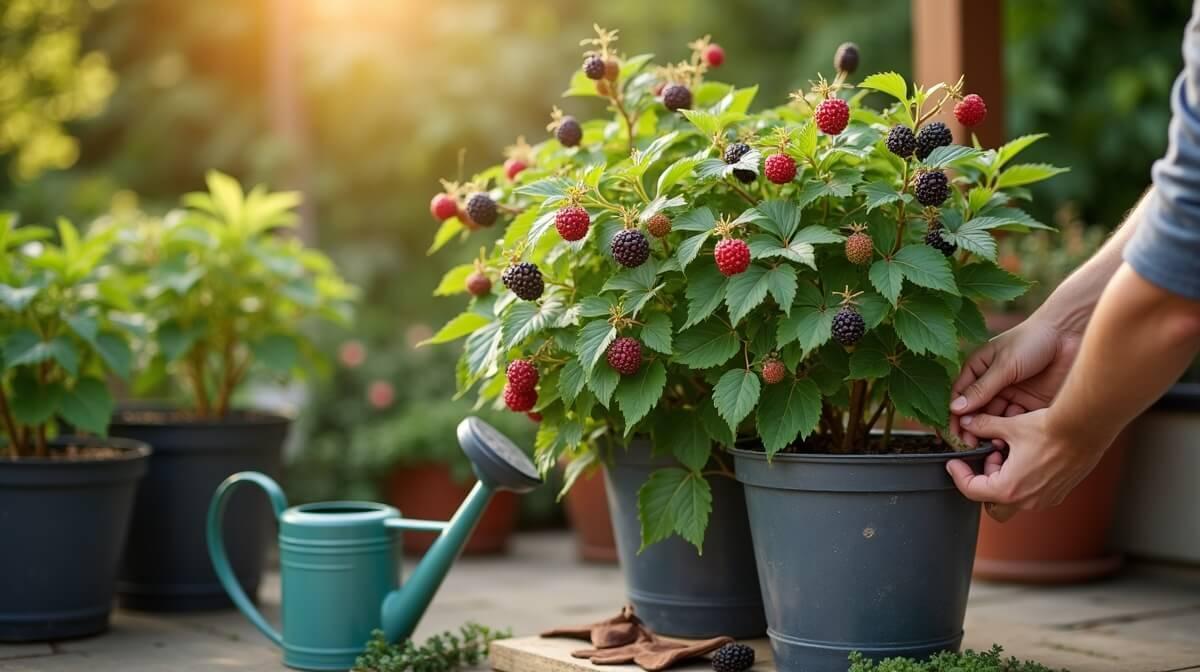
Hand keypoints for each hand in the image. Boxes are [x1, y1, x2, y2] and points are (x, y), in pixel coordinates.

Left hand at [945, 409, 1103, 513]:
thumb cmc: (1050, 429)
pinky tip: (1025, 455)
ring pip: (1012, 499)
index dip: (958, 475)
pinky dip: (1021, 480)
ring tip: (1007, 452)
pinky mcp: (1058, 493)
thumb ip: (983, 426)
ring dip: (1003, 480)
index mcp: (1009, 489)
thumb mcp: (1010, 426)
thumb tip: (967, 422)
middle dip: (984, 484)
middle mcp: (1027, 501)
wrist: (1086, 427)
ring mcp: (1045, 500)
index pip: (971, 491)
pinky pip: (1031, 494)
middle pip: (991, 505)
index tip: (954, 463)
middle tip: (987, 458)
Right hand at [950, 316, 1082, 446]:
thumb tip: (955, 409)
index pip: (960, 396)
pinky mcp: (1032, 404)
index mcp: (979, 369)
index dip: (954, 415)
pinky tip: (1011, 439)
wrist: (1070, 335)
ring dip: (992, 432)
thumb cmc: (1032, 340)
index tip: (953, 434)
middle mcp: (993, 384)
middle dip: (972, 428)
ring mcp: (1013, 394)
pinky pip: (1017, 422)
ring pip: (996, 419)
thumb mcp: (1003, 365)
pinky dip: (1013, 431)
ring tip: (991, 444)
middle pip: (977, 411)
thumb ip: (981, 389)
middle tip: (970, 445)